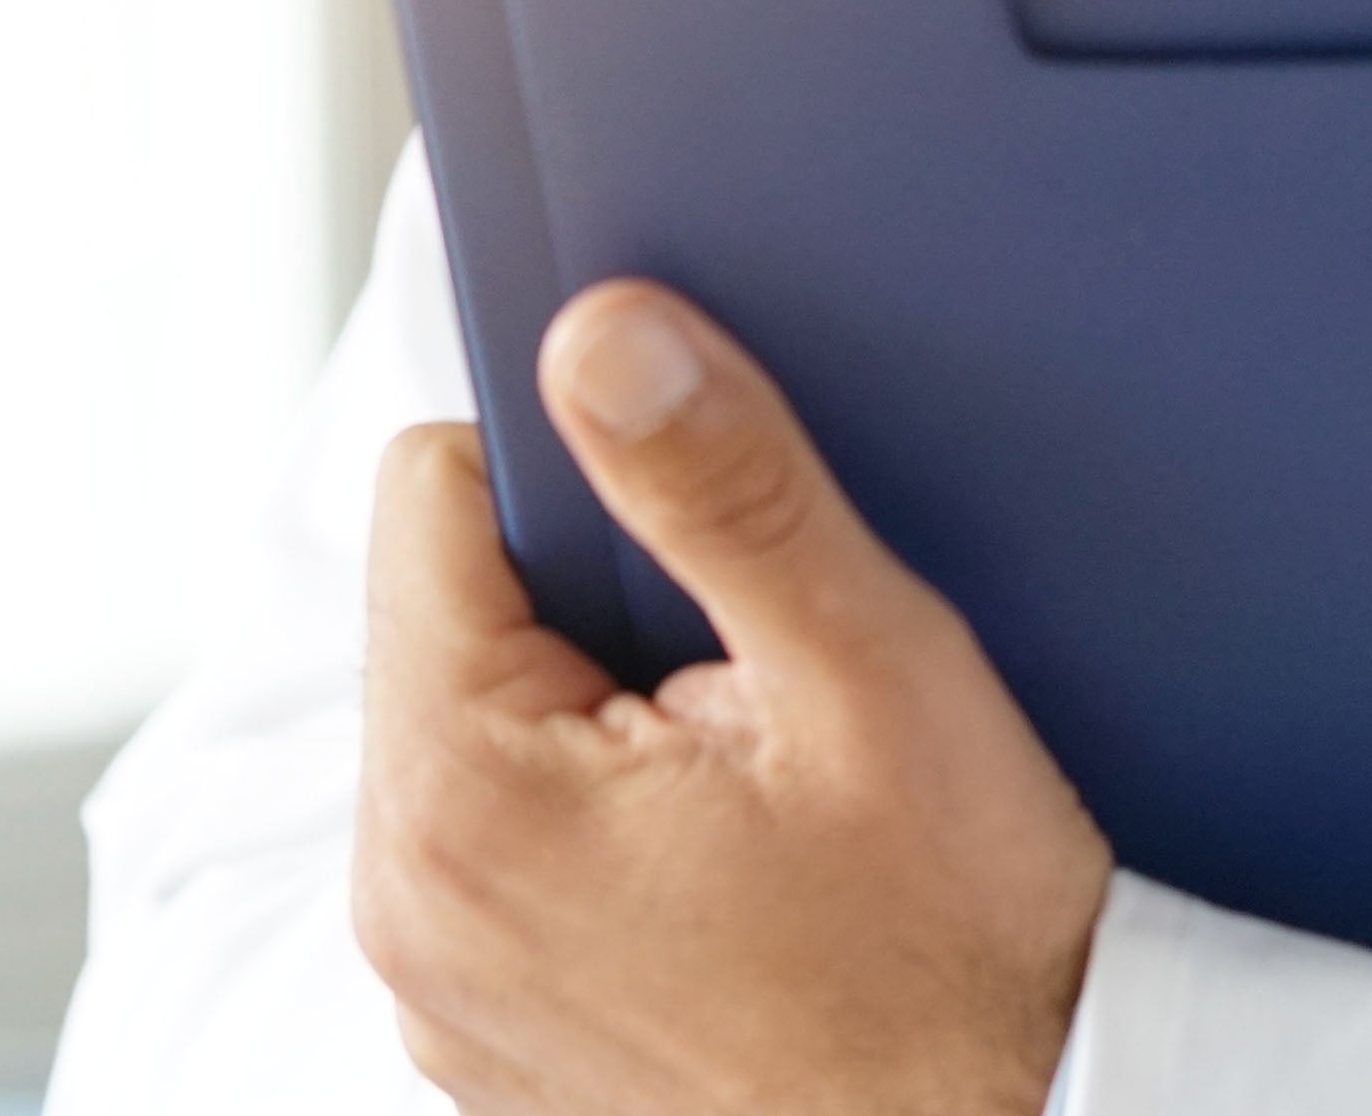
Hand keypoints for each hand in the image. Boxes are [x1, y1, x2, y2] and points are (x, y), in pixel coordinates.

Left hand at [355, 280, 1112, 1115]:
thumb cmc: (964, 958)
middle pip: (453, 611)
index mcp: (458, 797)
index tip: (710, 541)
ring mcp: (442, 990)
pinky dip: (603, 826)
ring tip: (758, 783)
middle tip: (760, 682)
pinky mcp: (491, 1039)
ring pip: (485, 729)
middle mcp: (407, 908)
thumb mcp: (870, 674)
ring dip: (602, 713)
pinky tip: (735, 866)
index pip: (434, 490)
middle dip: (598, 598)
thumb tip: (598, 331)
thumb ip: (724, 486)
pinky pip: (509, 854)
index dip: (586, 467)